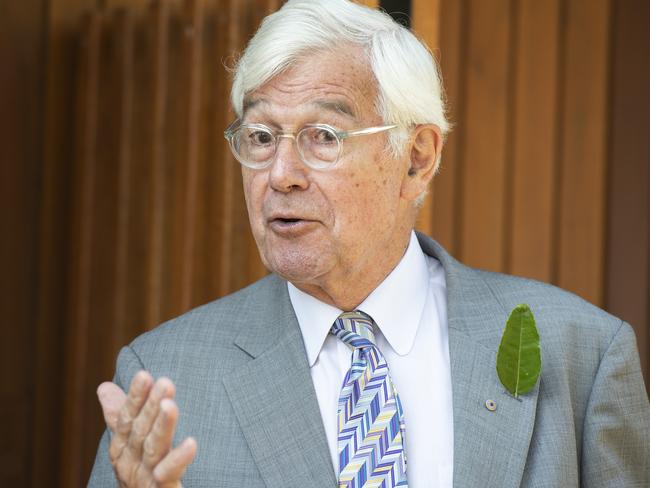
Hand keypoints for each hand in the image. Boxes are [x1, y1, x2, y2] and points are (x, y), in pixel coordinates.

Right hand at [97, 371, 196, 486]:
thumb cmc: (139, 473)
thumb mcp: (129, 444)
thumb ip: (120, 416)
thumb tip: (104, 386)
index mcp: (122, 448)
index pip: (127, 418)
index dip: (135, 397)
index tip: (144, 374)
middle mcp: (130, 462)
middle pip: (141, 431)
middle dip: (151, 406)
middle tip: (165, 382)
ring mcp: (144, 477)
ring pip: (154, 449)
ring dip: (162, 426)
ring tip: (170, 405)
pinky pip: (169, 474)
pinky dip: (178, 459)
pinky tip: (191, 443)